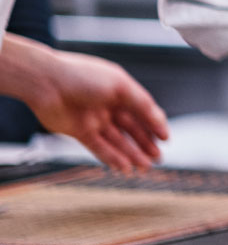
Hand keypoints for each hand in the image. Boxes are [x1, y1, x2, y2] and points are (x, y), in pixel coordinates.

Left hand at [29, 51, 169, 170]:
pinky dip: (112, 158)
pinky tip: (124, 167)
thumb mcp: (121, 87)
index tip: (166, 139)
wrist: (45, 82)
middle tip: (159, 158)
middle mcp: (109, 106)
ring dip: (132, 154)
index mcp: (121, 91)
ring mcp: (94, 119)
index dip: (155, 125)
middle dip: (146, 144)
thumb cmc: (82, 77)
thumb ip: (143, 105)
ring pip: (118, 141)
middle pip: (132, 129)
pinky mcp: (79, 132)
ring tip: (145, 167)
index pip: (143, 111)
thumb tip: (161, 122)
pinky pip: (99, 147)